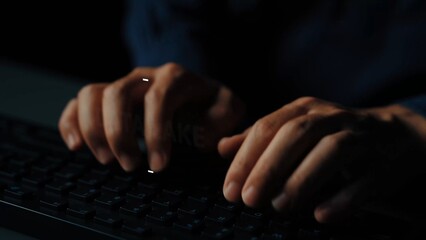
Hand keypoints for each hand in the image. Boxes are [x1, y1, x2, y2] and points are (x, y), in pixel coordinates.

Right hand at [58, 63, 244, 171]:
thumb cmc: (209, 105)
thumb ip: (225, 117)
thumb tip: (202, 137)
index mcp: (174, 77)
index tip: (159, 166)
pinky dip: (71, 122)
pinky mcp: (106, 97)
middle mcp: (143, 77)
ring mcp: (122, 85)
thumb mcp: (228, 108)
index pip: (158, 99)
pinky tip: (76, 146)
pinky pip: (78, 102)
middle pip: (117, 94)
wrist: (193, 94)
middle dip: (119, 134)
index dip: (156, 134)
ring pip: (91, 95)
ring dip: (93, 130)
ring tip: (106, 160)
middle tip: (130, 166)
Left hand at [220, 97, 425, 222]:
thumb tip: (222, 148)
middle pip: (297, 134)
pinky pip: (366, 179)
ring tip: (279, 206)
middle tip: (249, 199)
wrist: (393, 134)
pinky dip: (344, 197)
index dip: (246, 157)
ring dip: (302, 179)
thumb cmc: (332, 134)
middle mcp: (331, 117)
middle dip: (269, 167)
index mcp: (304, 109)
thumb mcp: (295, 128)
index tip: (230, 188)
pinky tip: (321, 215)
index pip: (268, 127)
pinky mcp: (384, 161)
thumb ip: (260, 138)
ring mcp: (361, 136)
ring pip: (331, 151)